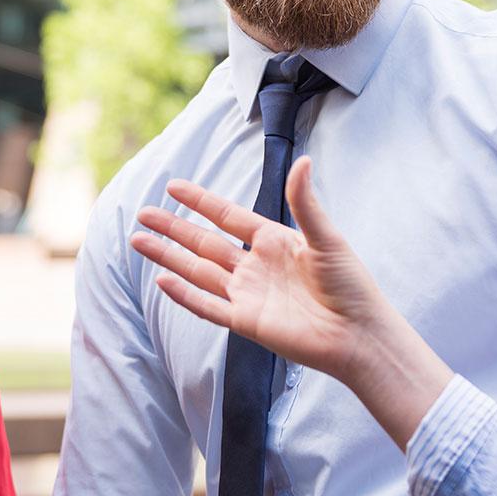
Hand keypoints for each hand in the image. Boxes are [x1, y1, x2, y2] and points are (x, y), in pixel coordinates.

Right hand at [131, 157, 398, 385]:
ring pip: (198, 271)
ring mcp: (248, 295)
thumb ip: (305, 203)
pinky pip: (207, 306)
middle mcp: (256, 266)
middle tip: (142, 213)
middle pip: (204, 242)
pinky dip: (184, 294)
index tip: (173, 186)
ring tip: (138, 240)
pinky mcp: (246, 322)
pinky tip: (161, 280)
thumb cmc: (351, 285)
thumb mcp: (327, 238)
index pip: (227, 216)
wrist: (358, 335)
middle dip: (173, 228)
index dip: (200, 201)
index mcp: (274, 241)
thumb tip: (302, 161)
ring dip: (168, 257)